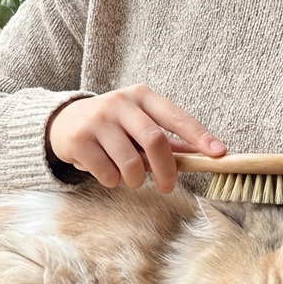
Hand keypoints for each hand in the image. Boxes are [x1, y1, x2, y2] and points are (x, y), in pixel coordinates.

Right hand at [46, 85, 225, 192]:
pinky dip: (112, 182)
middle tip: (168, 187)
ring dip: (136, 180)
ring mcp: (98, 120)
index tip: (219, 154)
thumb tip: (204, 157)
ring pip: (130, 163)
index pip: (176, 117)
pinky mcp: (80, 140)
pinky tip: (107, 173)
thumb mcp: (139, 123)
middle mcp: (120, 103)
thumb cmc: (113, 125)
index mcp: (142, 96)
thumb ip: (169, 140)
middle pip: (155, 140)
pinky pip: (106, 173)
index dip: (199, 136)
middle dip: (167, 171)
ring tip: (131, 179)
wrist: (63, 122)